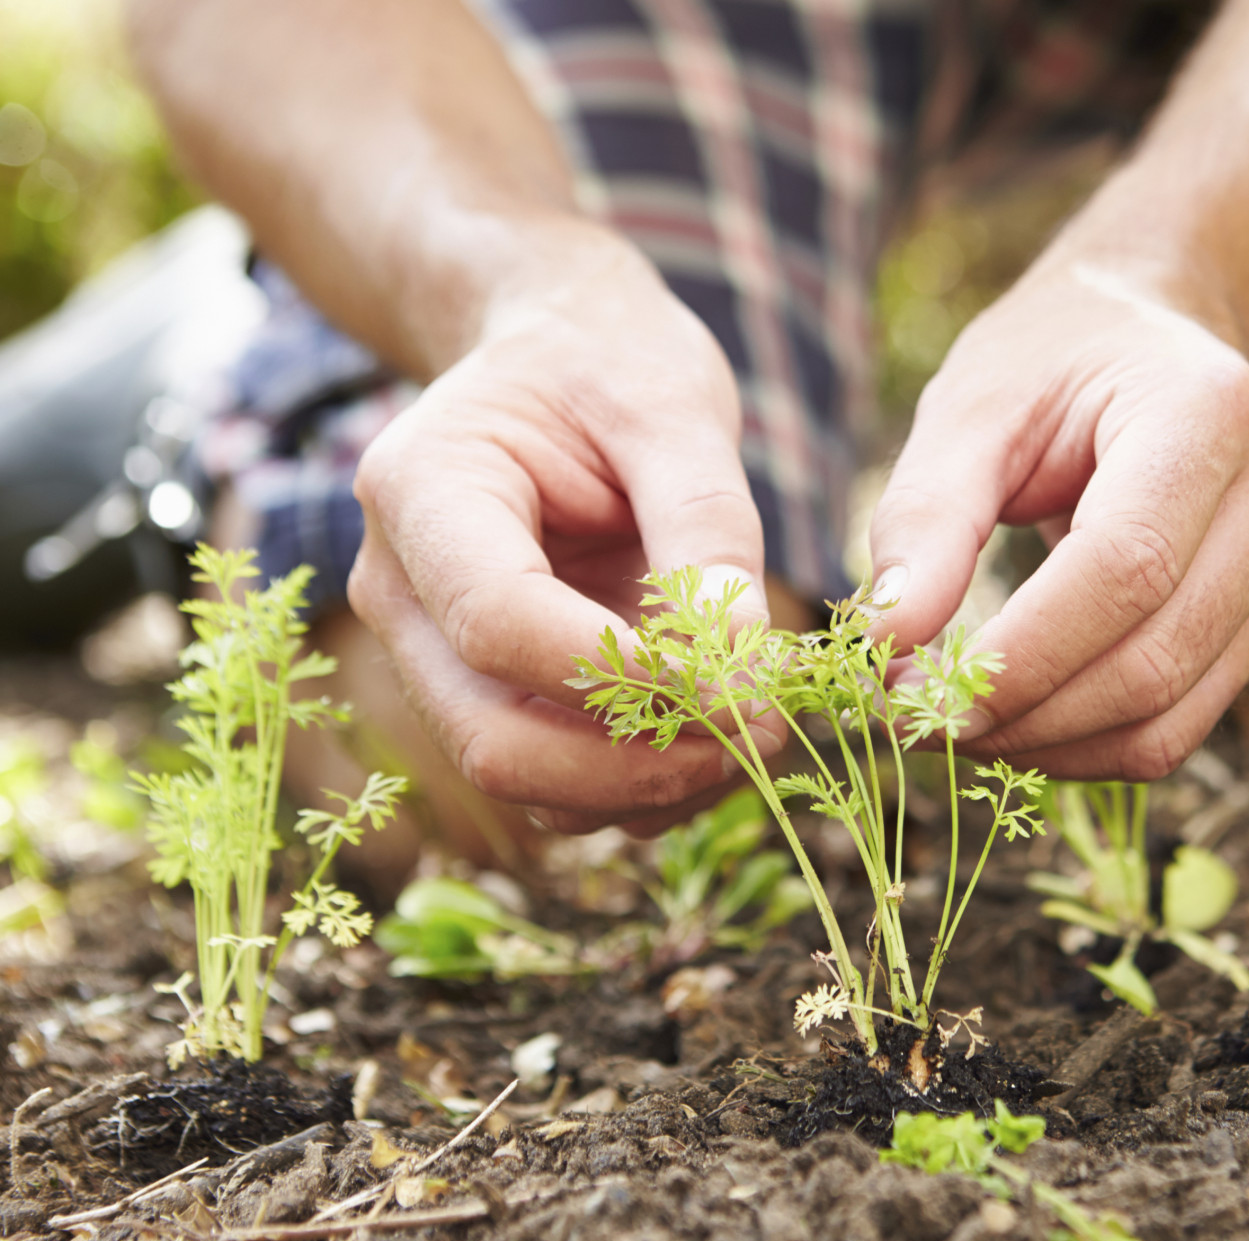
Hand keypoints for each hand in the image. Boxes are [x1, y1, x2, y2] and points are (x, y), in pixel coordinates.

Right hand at [346, 232, 778, 834]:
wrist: (567, 357)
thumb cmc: (613, 364)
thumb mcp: (675, 410)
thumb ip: (707, 529)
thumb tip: (739, 664)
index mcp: (420, 489)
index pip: (499, 623)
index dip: (624, 677)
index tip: (745, 690)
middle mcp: (402, 590)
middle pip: (491, 737)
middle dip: (635, 762)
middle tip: (762, 734)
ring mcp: (434, 655)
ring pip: (520, 778)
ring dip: (646, 789)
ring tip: (757, 733)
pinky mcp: (487, 696)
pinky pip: (552, 783)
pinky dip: (641, 788)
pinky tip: (721, 737)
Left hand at [865, 258, 1248, 779]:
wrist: (1150, 336)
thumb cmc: (1053, 362)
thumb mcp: (973, 406)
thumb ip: (926, 516)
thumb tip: (886, 642)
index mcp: (1209, 413)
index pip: (1126, 569)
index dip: (1020, 655)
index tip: (909, 692)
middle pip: (1151, 662)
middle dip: (1020, 715)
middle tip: (911, 719)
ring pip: (1168, 720)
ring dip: (1046, 747)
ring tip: (952, 723)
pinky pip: (1175, 727)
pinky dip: (1082, 746)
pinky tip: (1012, 718)